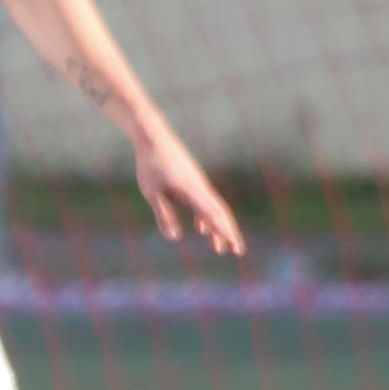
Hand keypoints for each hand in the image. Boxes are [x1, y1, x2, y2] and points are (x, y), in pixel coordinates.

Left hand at [135, 132, 245, 255]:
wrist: (153, 137)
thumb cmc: (150, 165)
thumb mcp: (152, 193)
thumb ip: (164, 215)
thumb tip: (174, 237)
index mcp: (192, 191)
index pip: (213, 215)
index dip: (224, 233)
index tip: (234, 248)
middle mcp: (200, 188)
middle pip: (220, 214)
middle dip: (228, 233)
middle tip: (238, 251)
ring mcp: (197, 184)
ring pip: (212, 209)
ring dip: (217, 228)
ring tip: (219, 248)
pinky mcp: (191, 181)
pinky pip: (203, 203)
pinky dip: (205, 218)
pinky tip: (202, 229)